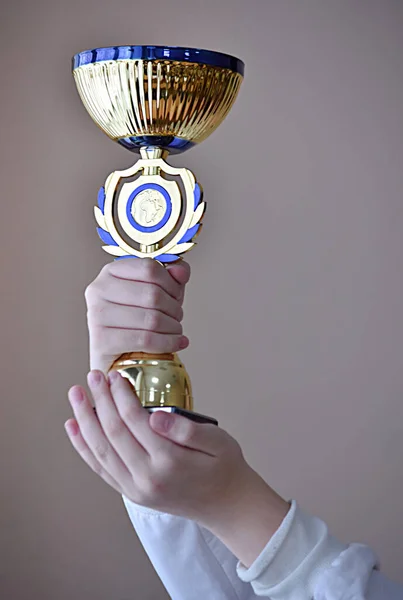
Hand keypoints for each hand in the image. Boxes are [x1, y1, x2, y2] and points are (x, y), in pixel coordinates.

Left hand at [65, 370, 288, 566]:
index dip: (121, 395)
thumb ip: (187, 429)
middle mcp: (147, 478)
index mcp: (169, 461)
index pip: (135, 421)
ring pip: (100, 450)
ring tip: (76, 395)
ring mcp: (136, 488)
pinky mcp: (132, 492)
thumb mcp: (218, 441)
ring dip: (85, 420)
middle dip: (100, 400)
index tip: (115, 375)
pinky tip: (74, 427)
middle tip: (93, 375)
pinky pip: (101, 468)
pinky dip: (84, 447)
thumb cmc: (224, 467)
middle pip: (113, 433)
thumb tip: (155, 416)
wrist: (226, 505)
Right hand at [85, 258, 189, 372]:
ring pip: (151, 318)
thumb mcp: (158, 292)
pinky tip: (176, 343)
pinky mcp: (101, 341)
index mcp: (111, 272)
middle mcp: (98, 290)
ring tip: (176, 331)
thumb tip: (180, 272)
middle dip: (174, 309)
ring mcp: (97, 315)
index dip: (171, 283)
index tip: (177, 296)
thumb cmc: (138, 320)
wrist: (120, 357)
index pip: (149, 268)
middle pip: (152, 294)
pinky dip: (167, 343)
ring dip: (173, 327)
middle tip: (177, 318)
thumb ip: (171, 276)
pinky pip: (145, 339)